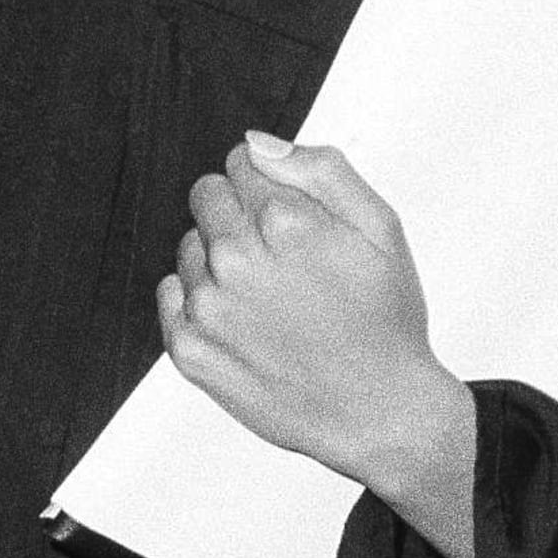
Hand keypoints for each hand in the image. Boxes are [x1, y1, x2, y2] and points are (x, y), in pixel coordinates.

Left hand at [158, 135, 478, 557]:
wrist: (379, 414)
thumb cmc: (387, 319)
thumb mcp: (380, 228)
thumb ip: (320, 170)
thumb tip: (253, 143)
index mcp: (285, 221)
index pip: (239, 163)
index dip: (267, 184)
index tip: (293, 218)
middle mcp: (236, 258)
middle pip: (207, 197)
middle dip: (238, 213)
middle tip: (281, 256)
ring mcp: (208, 307)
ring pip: (190, 247)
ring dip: (219, 260)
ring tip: (270, 299)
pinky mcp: (189, 350)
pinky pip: (170, 295)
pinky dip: (196, 302)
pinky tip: (242, 323)